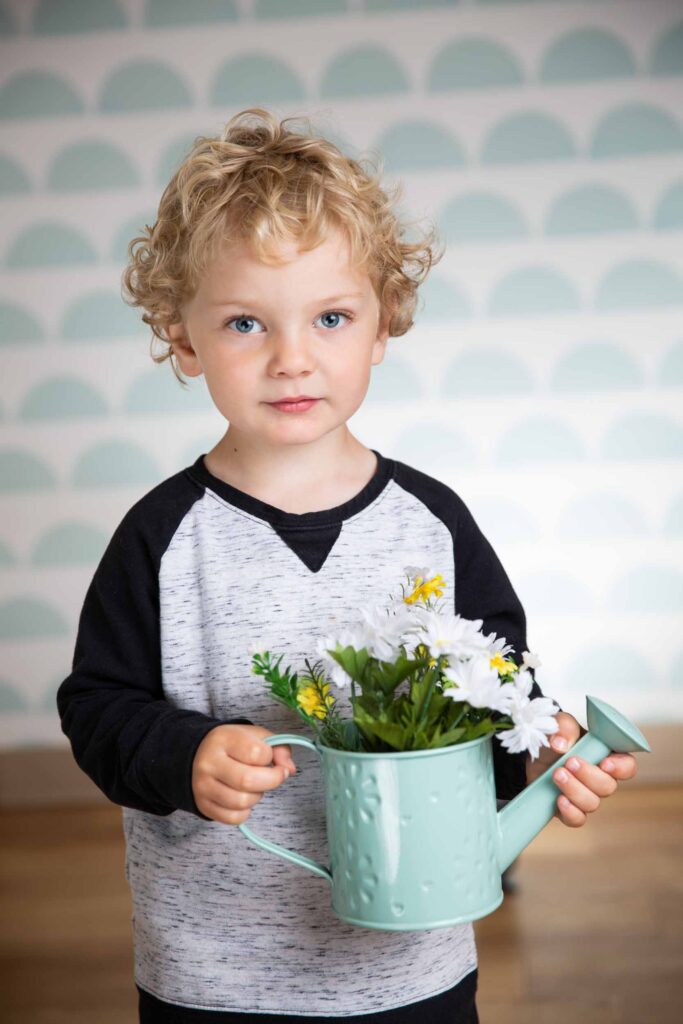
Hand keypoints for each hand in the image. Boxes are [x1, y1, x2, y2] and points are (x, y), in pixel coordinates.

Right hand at [191, 723, 296, 825]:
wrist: (198, 755)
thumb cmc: (232, 745)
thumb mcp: (255, 737)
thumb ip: (278, 747)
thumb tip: (289, 770)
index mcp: (223, 739)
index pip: (256, 753)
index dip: (271, 758)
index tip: (271, 758)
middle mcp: (209, 762)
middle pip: (248, 781)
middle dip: (270, 781)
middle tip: (273, 776)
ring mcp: (203, 786)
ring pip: (241, 802)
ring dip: (257, 796)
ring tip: (254, 786)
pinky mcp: (203, 805)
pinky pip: (233, 818)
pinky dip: (245, 812)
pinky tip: (243, 798)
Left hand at [525, 711, 637, 826]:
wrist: (532, 755)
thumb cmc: (554, 737)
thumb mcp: (558, 723)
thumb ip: (564, 727)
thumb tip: (561, 744)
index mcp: (605, 755)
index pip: (627, 766)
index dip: (621, 768)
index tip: (605, 763)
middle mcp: (599, 778)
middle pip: (608, 786)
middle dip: (589, 775)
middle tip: (570, 762)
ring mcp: (585, 795)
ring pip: (592, 803)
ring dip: (574, 789)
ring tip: (557, 774)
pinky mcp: (569, 809)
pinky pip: (577, 819)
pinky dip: (570, 811)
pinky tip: (558, 799)